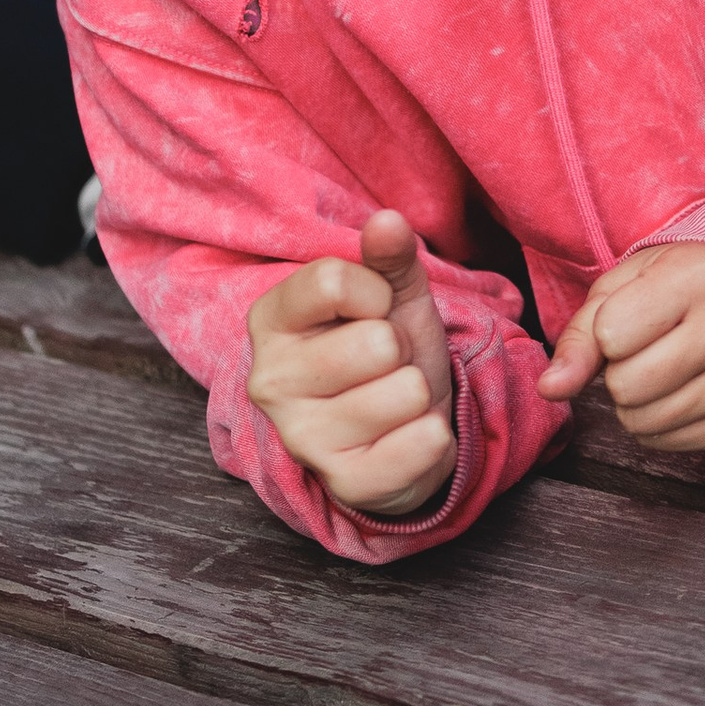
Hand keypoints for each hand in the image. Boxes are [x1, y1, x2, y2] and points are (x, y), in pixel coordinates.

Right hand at [245, 210, 456, 518]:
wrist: (399, 428)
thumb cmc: (386, 351)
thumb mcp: (391, 295)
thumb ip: (388, 255)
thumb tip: (386, 221)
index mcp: (271, 322)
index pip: (333, 282)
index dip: (377, 291)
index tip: (375, 309)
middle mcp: (270, 382)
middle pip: (377, 342)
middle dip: (402, 349)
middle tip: (387, 366)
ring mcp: (302, 439)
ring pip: (406, 393)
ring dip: (419, 394)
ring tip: (395, 399)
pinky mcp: (343, 484)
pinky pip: (421, 445)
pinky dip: (434, 436)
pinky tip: (408, 436)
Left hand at [538, 241, 704, 449]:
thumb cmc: (673, 285)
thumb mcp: (620, 287)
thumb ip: (580, 337)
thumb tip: (550, 389)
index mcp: (699, 276)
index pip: (609, 335)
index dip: (608, 329)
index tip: (636, 313)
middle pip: (625, 386)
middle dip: (621, 370)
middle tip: (649, 345)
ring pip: (642, 422)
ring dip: (637, 401)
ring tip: (666, 365)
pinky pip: (666, 442)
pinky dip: (660, 422)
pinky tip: (683, 387)